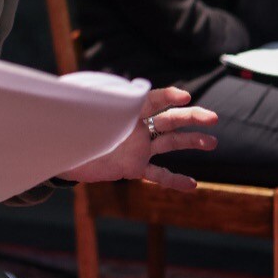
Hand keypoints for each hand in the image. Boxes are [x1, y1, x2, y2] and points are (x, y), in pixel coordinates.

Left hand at [58, 86, 217, 190]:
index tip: (184, 96)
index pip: (151, 99)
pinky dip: (174, 180)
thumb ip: (94, 103)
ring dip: (192, 142)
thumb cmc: (73, 128)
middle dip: (191, 117)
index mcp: (125, 110)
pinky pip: (158, 174)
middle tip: (213, 117)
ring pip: (170, 143)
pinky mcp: (134, 167)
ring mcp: (138, 148)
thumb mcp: (82, 113)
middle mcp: (136, 127)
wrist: (64, 153)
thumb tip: (100, 91)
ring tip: (213, 142)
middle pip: (169, 120)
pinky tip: (192, 185)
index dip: (167, 96)